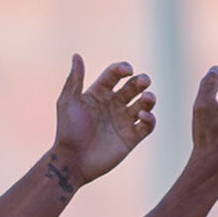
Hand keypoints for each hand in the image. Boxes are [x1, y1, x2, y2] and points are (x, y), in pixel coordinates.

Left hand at [52, 57, 155, 185]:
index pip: (115, 75)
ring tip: (147, 99)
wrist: (72, 161)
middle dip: (141, 81)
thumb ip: (74, 80)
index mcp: (99, 93)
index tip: (126, 70)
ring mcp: (123, 121)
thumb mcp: (68, 102)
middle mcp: (113, 105)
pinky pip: (147, 125)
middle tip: (143, 82)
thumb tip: (76, 55)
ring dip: (149, 98)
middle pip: (133, 86)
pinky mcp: (131, 138)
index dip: (122, 69)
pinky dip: (150, 119)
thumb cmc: (67, 131)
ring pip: (144, 104)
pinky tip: (143, 117)